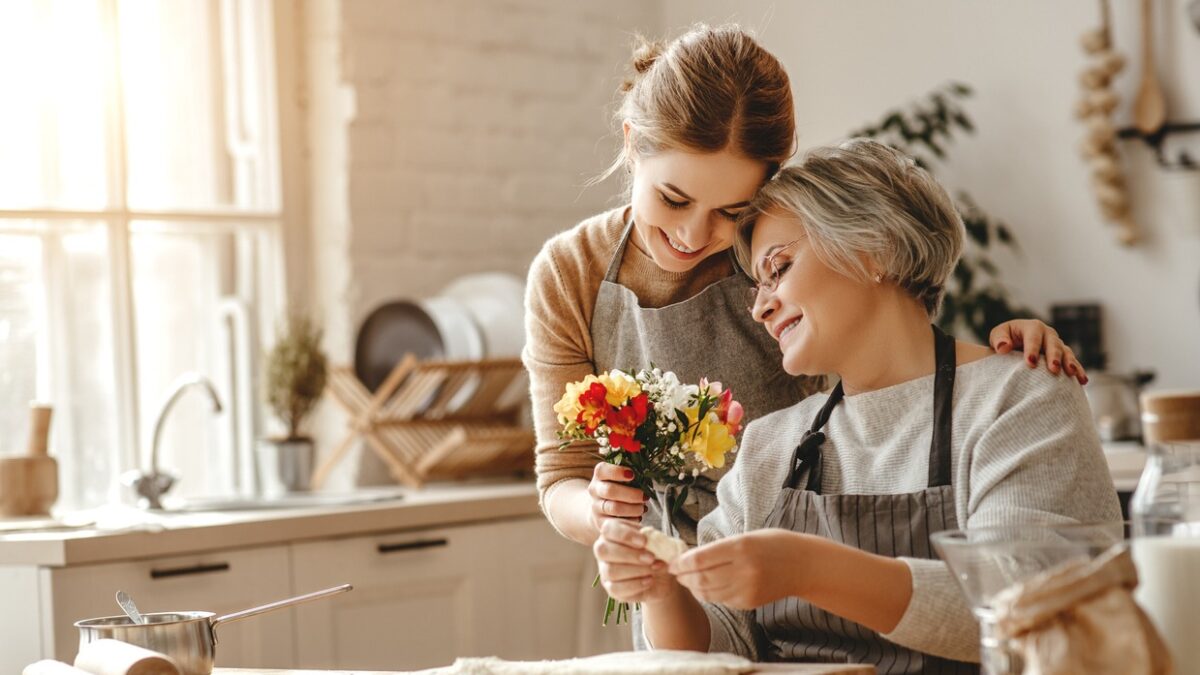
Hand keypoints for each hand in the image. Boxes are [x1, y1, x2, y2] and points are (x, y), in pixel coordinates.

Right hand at [587, 462, 646, 532]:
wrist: (600, 509)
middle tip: (645, 496)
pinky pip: (617, 523)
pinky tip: (638, 517)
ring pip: (615, 508)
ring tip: (643, 508)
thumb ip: (631, 473)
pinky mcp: (601, 522)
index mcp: (599, 476)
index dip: (617, 471)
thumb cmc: (618, 489)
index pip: (602, 470)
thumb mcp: (620, 478)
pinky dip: (631, 520)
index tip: (632, 474)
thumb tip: (648, 471)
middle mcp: (595, 490)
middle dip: (631, 494)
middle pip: (610, 491)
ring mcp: (596, 507)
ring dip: (633, 508)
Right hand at [594, 519, 676, 602]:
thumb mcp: (656, 541)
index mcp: (612, 532)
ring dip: (636, 570)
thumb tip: (650, 538)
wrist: (662, 575)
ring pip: (611, 571)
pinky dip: (636, 584)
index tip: (644, 541)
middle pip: (603, 551)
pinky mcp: (611, 588)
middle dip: (630, 554)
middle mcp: (604, 550)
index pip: (608, 529)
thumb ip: (651, 538)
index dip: (625, 535)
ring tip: (654, 568)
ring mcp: (605, 570)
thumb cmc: (656, 552)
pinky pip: (616, 588)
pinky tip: (649, 580)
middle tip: (651, 558)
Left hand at [669, 529, 803, 609]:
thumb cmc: (773, 545)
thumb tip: (689, 558)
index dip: (680, 563)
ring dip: (693, 587)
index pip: (699, 560)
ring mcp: (747, 589)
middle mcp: (743, 571)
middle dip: (683, 577)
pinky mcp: (749, 603)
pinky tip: (708, 586)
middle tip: (675, 572)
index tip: (672, 562)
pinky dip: (710, 594)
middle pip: (700, 579)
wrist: (804, 565)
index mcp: (740, 548)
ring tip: (688, 579)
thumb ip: (719, 549)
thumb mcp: (746, 537)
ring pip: (708, 593)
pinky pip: (722, 600)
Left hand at [990, 319, 1087, 384]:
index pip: (1033, 337)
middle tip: (1053, 369)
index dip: (1032, 349)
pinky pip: (1073, 362)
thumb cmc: (1005, 339)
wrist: (1015, 344)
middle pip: (1053, 344)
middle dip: (1054, 356)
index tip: (1030, 362)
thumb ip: (999, 340)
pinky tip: (1083, 381)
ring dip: (1070, 363)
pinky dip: (1078, 370)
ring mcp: (1057, 344)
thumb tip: (1003, 347)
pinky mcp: (1063, 356)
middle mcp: (1048, 334)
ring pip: (1066, 352)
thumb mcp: (998, 335)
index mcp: (1032, 327)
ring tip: (1072, 373)